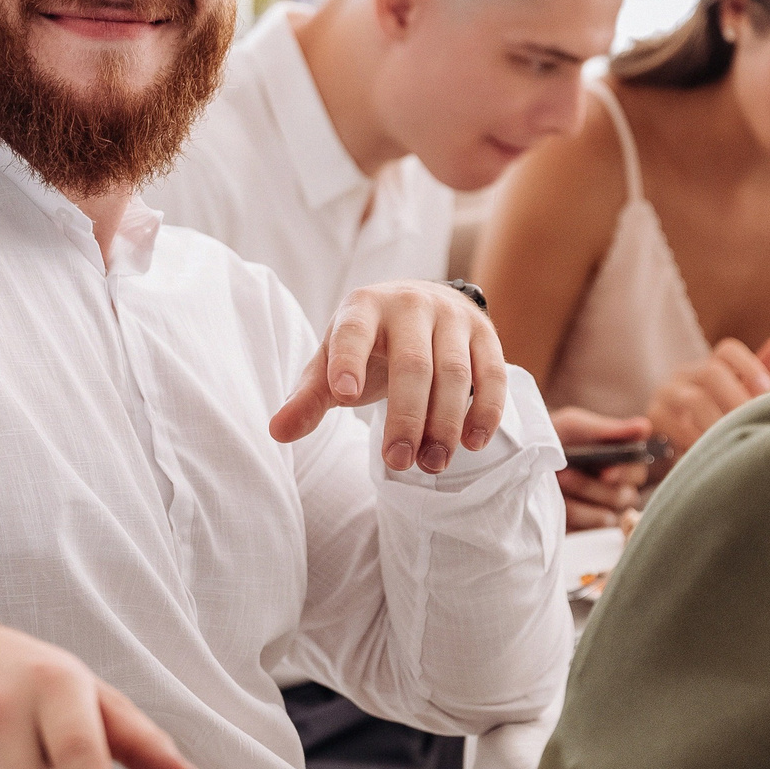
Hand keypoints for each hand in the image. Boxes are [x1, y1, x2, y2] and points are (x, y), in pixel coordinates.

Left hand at [268, 280, 506, 472]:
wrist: (419, 305)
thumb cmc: (368, 344)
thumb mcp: (333, 362)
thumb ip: (310, 397)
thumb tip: (277, 432)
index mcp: (363, 307)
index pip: (353, 332)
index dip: (348, 360)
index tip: (344, 395)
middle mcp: (408, 304)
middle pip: (412, 365)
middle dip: (406, 418)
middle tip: (398, 463)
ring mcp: (450, 317)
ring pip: (454, 374)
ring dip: (445, 424)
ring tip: (431, 464)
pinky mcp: (484, 334)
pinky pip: (492, 375)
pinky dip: (485, 412)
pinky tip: (471, 443)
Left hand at [551, 407, 651, 530]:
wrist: (519, 460)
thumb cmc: (552, 436)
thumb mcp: (574, 426)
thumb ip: (608, 429)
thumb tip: (644, 427)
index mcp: (620, 459)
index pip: (638, 469)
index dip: (625, 472)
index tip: (606, 472)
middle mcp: (617, 486)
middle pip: (625, 496)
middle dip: (592, 486)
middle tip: (564, 474)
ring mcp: (603, 509)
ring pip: (608, 514)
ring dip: (577, 499)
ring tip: (555, 482)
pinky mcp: (586, 527)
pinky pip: (589, 528)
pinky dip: (572, 513)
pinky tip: (556, 501)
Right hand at [647, 334, 769, 457]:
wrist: (676, 451)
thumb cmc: (717, 421)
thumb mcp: (741, 398)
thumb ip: (761, 372)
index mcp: (710, 366)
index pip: (728, 350)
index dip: (749, 365)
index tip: (768, 390)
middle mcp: (685, 374)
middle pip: (710, 372)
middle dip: (736, 398)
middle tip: (753, 420)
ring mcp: (666, 393)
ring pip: (694, 399)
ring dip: (718, 422)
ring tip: (735, 439)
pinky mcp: (653, 416)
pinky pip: (675, 425)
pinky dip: (695, 438)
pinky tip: (710, 450)